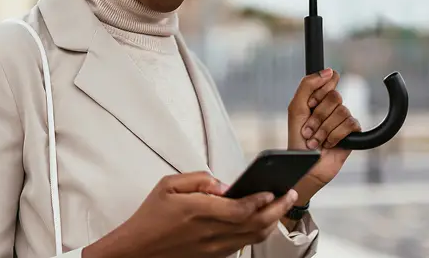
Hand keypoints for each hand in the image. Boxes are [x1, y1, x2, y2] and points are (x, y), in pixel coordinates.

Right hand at [82, 172, 298, 257]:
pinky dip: (257, 233)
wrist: (139, 249)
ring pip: (253, 236)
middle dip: (277, 209)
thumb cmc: (151, 216)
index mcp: (198, 211)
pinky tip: (262, 221)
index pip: (240, 208)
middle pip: (255, 223)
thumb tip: (223, 184)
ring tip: (281, 207)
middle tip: (289, 195)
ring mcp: (214, 247)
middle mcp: (210, 232)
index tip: (273, 190)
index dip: (261, 200)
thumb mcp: (167, 185)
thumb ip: (197, 179)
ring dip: (272, 222)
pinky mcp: (214, 256)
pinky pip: (243, 244)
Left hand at [287, 68, 360, 202]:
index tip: (309, 106)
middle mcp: (331, 107)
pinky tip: (328, 144)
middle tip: (308, 130)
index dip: (318, 93)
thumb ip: (308, 86)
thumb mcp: (296, 109)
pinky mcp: (353, 133)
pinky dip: (335, 136)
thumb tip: (330, 70)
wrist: (305, 166)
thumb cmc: (297, 139)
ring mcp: (342, 119)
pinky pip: (351, 124)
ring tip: (316, 141)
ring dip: (324, 129)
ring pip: (342, 111)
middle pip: (335, 96)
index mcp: (317, 98)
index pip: (328, 80)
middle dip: (318, 116)